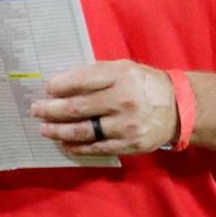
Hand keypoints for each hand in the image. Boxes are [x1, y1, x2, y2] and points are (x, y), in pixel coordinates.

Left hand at [32, 60, 178, 155]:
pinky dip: (77, 147)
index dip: (59, 85)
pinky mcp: (130, 145)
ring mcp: (127, 125)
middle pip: (77, 108)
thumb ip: (96, 74)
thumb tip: (61, 83)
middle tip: (35, 109)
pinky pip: (97, 148)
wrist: (179, 107)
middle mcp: (123, 100)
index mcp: (120, 76)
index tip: (46, 88)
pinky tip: (64, 143)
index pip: (82, 80)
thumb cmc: (143, 84)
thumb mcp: (123, 68)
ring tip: (44, 128)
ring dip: (58, 131)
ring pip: (83, 131)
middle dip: (51, 109)